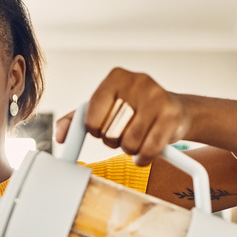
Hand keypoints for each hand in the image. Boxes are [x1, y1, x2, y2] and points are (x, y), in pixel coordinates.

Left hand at [54, 67, 190, 165]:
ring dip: (130, 149)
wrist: (176, 111)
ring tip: (138, 138)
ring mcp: (157, 98)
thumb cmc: (133, 110)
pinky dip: (143, 158)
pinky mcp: (172, 117)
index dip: (95, 130)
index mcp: (116, 77)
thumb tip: (60, 137)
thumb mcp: (104, 107)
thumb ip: (77, 119)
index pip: (91, 118)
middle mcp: (138, 82)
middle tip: (124, 132)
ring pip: (128, 144)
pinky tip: (146, 151)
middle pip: (109, 132)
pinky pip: (148, 151)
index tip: (104, 127)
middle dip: (114, 140)